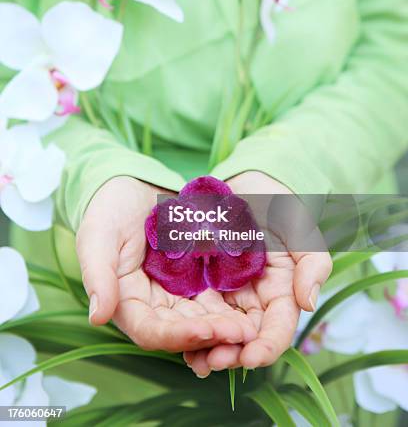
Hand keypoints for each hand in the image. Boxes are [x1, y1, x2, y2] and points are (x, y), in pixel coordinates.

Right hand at [76, 176, 257, 352]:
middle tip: (244, 334)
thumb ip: (98, 274)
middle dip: (212, 335)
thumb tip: (98, 316)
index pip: (151, 331)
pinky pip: (216, 298)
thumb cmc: (109, 209)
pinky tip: (254, 308)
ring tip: (253, 328)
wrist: (133, 186)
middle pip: (183, 331)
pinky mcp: (197, 280)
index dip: (178, 336)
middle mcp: (154, 306)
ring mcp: (177, 294)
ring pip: (204, 319)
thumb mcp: (98, 235)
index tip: (206, 330)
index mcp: (126, 303)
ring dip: (226, 327)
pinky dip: (232, 306)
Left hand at [183, 172, 331, 375]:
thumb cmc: (279, 207)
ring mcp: (226, 295)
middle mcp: (253, 301)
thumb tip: (309, 303)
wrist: (246, 186)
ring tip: (193, 360)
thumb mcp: (301, 230)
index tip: (251, 357)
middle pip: (244, 339)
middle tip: (211, 364)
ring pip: (218, 332)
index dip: (266, 347)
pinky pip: (196, 311)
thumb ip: (313, 263)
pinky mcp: (202, 285)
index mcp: (280, 294)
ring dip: (206, 350)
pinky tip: (176, 338)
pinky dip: (188, 328)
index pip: (277, 329)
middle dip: (231, 355)